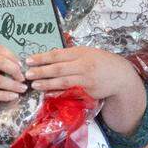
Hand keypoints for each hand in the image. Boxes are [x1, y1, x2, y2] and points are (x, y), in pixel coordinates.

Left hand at [24, 46, 143, 99]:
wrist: (120, 75)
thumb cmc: (99, 62)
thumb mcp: (86, 53)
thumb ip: (69, 55)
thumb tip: (47, 57)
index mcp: (80, 53)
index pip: (57, 55)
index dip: (41, 58)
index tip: (28, 60)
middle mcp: (82, 65)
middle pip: (58, 68)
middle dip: (41, 71)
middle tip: (27, 74)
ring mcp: (86, 80)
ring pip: (63, 82)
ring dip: (47, 84)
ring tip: (34, 85)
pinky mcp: (88, 92)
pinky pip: (70, 93)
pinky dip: (58, 94)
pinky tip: (48, 94)